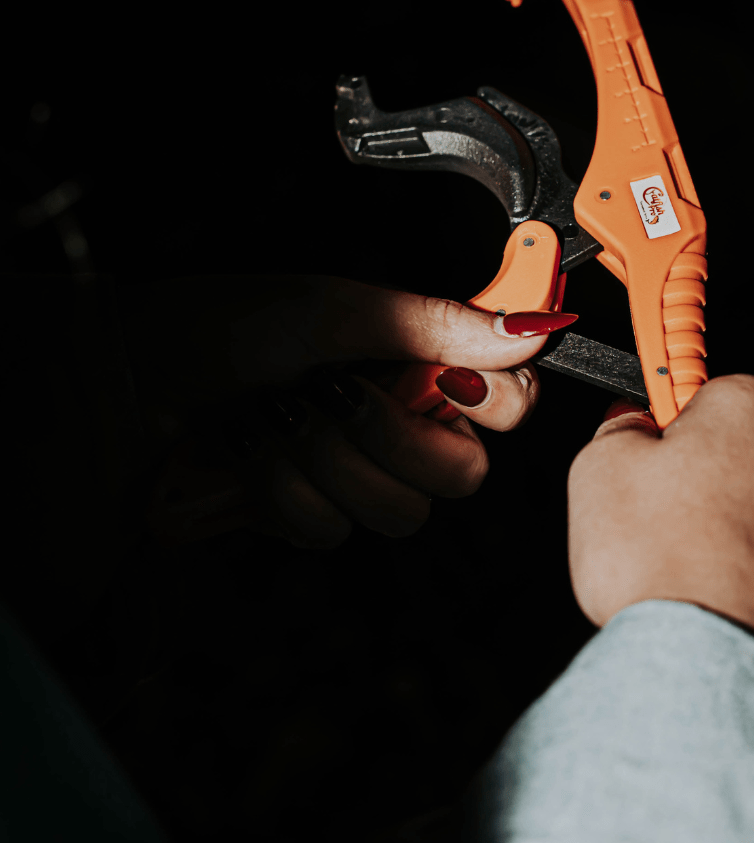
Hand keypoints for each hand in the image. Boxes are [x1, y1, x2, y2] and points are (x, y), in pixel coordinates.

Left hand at [120, 276, 574, 545]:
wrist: (133, 384)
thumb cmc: (227, 329)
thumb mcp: (337, 310)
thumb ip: (437, 324)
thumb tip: (531, 327)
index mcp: (418, 363)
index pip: (510, 402)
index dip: (496, 403)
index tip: (451, 383)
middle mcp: (401, 422)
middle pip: (463, 475)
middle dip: (392, 439)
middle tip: (339, 394)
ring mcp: (358, 474)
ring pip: (399, 512)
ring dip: (326, 461)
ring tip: (278, 415)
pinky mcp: (313, 514)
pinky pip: (333, 531)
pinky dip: (285, 491)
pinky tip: (255, 453)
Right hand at [567, 377, 753, 680]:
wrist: (711, 673)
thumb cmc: (656, 563)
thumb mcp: (598, 472)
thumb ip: (620, 430)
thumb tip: (631, 425)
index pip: (717, 401)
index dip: (683, 437)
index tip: (663, 463)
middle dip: (732, 491)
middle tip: (680, 538)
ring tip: (714, 592)